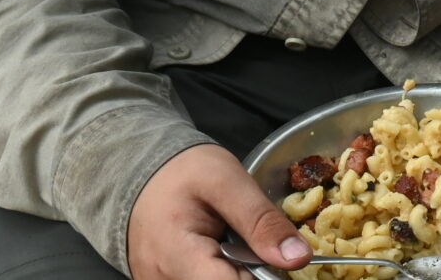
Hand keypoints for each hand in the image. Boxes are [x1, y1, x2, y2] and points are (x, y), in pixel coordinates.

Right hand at [125, 143, 308, 279]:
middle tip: (254, 241)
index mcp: (177, 258)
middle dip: (253, 271)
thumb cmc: (181, 171)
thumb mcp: (227, 182)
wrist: (142, 171)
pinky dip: (226, 271)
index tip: (279, 252)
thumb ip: (261, 221)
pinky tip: (227, 254)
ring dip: (240, 271)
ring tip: (236, 242)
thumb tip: (298, 258)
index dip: (265, 275)